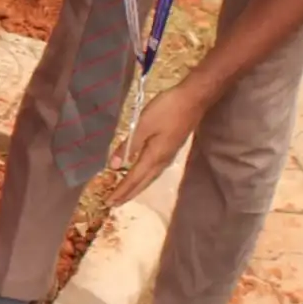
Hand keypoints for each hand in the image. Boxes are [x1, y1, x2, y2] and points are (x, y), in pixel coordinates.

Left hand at [108, 81, 209, 205]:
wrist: (193, 99)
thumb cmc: (167, 110)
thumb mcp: (142, 126)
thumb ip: (127, 146)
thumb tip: (113, 166)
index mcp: (154, 157)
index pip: (134, 179)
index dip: (121, 191)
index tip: (108, 202)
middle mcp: (162, 161)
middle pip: (143, 182)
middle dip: (128, 194)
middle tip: (113, 204)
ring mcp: (168, 155)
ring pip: (149, 177)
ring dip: (137, 187)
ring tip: (125, 194)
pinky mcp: (171, 148)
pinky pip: (154, 170)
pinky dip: (144, 177)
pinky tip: (141, 175)